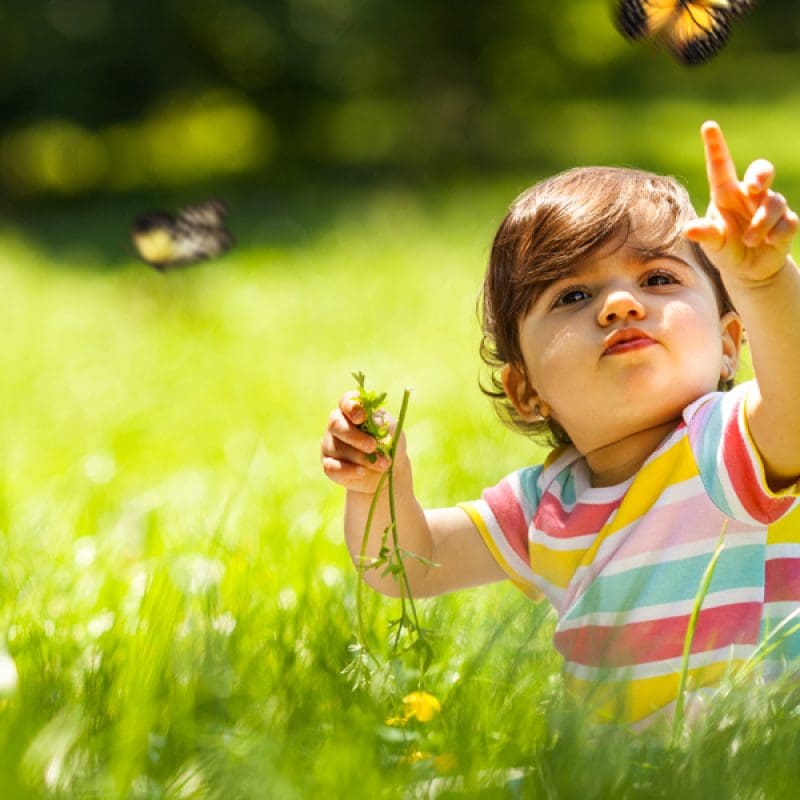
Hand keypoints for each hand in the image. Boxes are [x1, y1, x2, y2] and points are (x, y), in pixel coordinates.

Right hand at [321, 391, 404, 494]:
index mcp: (352, 411)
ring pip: (338, 448)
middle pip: (336, 424)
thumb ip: (380, 423)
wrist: (390, 470)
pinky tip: (362, 472)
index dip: (351, 407)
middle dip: (355, 436)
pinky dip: (349, 470)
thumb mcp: (391, 430)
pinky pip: (332, 468)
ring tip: (383, 464)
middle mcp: (337, 425)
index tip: (362, 417)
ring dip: (362, 457)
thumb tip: (371, 422)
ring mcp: (330, 445)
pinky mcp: (329, 466)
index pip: (345, 401)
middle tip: (373, 446)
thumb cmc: (389, 443)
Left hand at [684, 121, 798, 285]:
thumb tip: (688, 230)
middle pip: (762, 171)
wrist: (748, 270)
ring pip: (774, 203)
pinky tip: (769, 243)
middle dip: (761, 175)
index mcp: (726, 195)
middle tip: (754, 187)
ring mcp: (769, 208)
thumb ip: (705, 235)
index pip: (721, 167)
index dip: (716, 146)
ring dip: (761, 223)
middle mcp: (749, 196)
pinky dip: (778, 233)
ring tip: (749, 241)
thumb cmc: (725, 249)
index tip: (708, 126)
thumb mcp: (713, 244)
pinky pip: (788, 222)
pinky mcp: (786, 224)